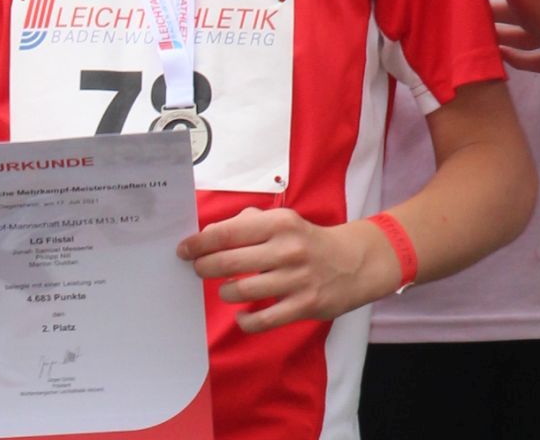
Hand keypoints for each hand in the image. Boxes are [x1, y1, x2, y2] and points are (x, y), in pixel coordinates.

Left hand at [178, 208, 396, 332]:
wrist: (355, 262)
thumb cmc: (306, 240)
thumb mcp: (281, 220)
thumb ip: (246, 224)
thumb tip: (208, 235)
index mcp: (278, 223)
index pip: (226, 233)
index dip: (199, 243)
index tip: (184, 249)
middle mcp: (287, 250)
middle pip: (229, 263)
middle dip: (204, 267)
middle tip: (199, 268)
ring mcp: (297, 280)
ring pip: (242, 292)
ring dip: (224, 292)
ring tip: (225, 289)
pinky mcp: (305, 306)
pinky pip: (264, 320)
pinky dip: (245, 320)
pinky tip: (242, 315)